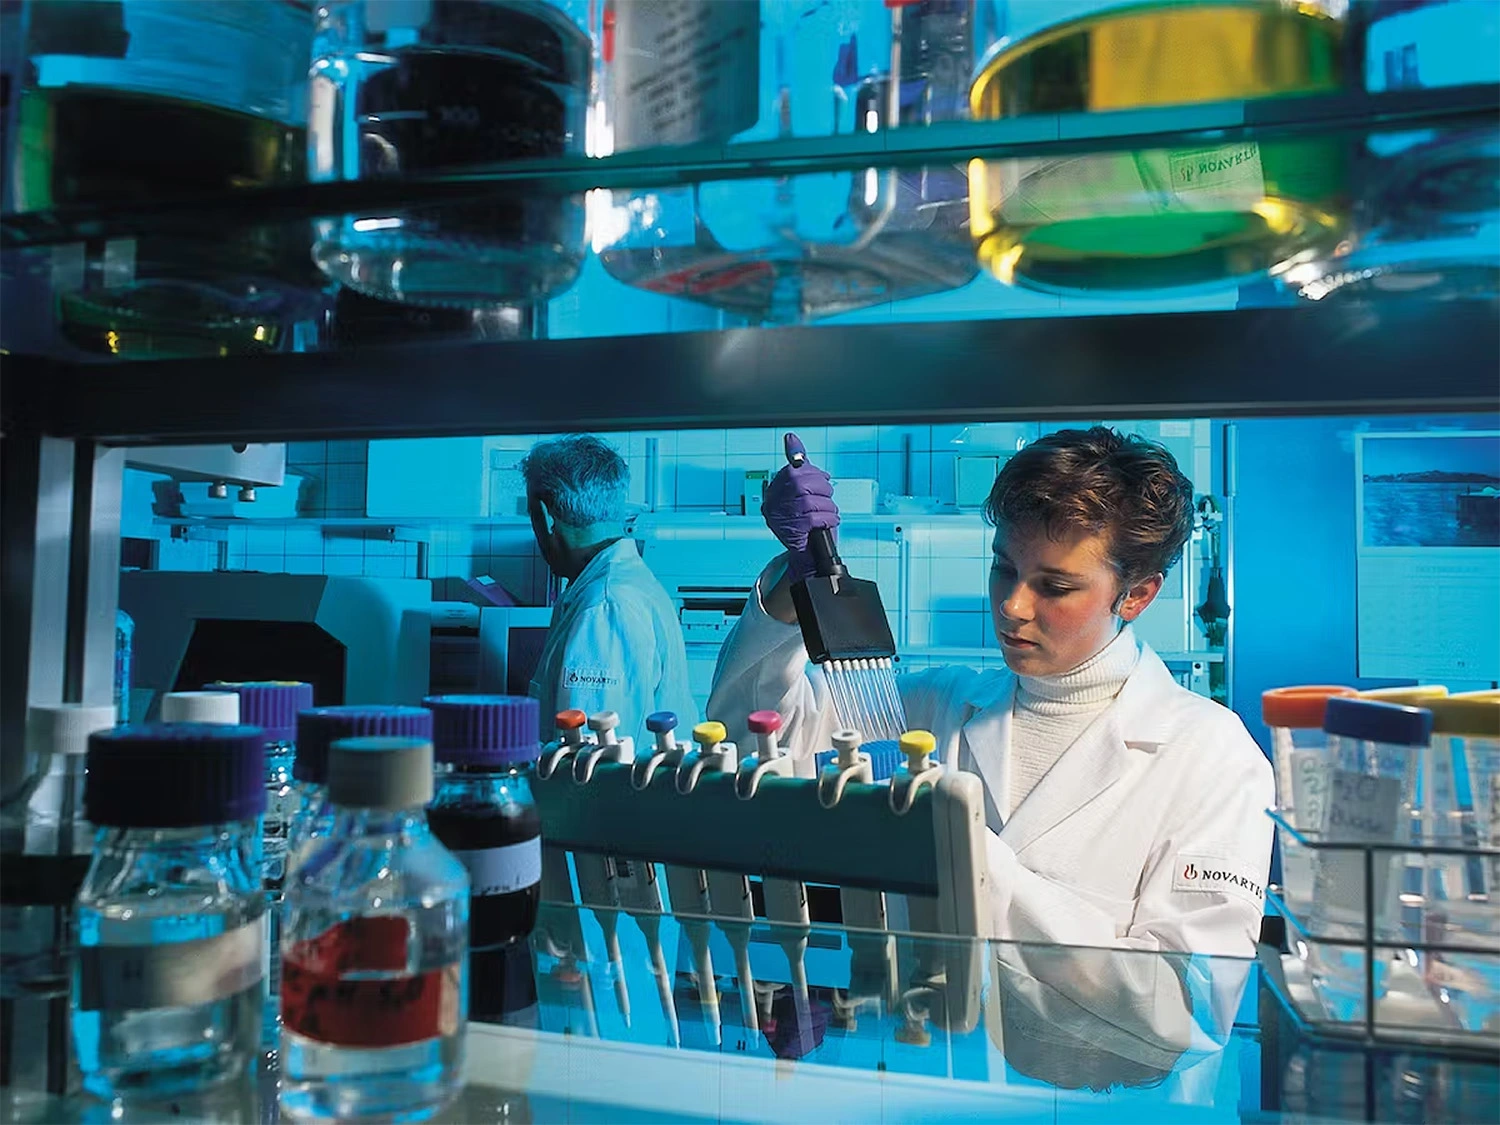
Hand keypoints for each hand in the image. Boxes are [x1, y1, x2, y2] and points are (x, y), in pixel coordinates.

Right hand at [761, 432, 839, 581]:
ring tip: (826, 515)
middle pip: (803, 482)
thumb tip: (791, 438)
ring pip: (813, 499)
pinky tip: (826, 524)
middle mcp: (773, 502)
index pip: (795, 470)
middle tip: (826, 500)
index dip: (814, 475)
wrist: (809, 556)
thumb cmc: (808, 520)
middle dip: (823, 489)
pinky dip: (829, 519)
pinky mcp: (794, 529)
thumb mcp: (803, 490)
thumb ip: (798, 465)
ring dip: (828, 507)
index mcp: (773, 490)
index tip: (821, 484)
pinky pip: (818, 516)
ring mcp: (781, 516)